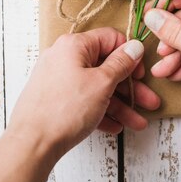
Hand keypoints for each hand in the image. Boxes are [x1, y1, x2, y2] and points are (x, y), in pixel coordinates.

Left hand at [7, 27, 160, 156]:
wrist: (32, 143)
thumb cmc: (64, 109)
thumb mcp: (102, 83)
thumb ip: (121, 64)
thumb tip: (133, 47)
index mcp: (74, 45)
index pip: (110, 38)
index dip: (129, 54)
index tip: (141, 73)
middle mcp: (64, 57)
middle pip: (105, 67)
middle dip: (130, 88)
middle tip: (149, 102)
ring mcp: (58, 79)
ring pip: (96, 87)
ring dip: (120, 104)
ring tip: (137, 123)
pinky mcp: (55, 98)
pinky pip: (83, 100)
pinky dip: (100, 111)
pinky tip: (115, 126)